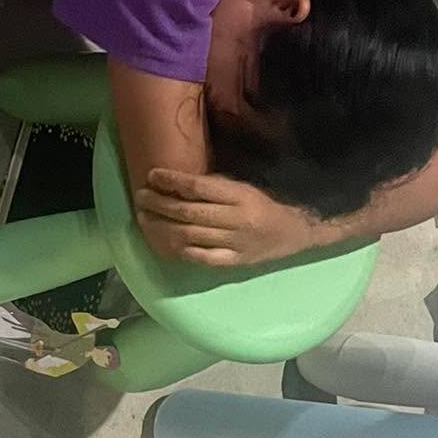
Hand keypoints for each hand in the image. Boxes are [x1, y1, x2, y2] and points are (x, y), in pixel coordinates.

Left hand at [136, 169, 320, 267]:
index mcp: (240, 195)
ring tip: (143, 218)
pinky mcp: (234, 262)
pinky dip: (179, 250)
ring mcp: (235, 243)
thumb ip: (213, 187)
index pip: (198, 187)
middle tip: (140, 197)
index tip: (151, 175)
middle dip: (159, 204)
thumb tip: (175, 182)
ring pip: (190, 236)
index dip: (171, 181)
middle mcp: (237, 219)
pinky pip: (201, 257)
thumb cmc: (263, 204)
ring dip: (161, 227)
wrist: (296, 232)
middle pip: (188, 212)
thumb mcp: (242, 187)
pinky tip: (163, 242)